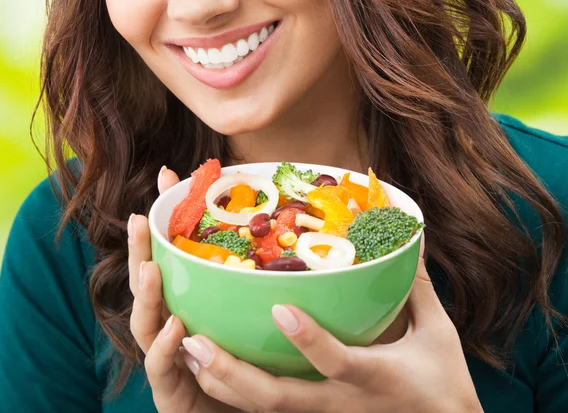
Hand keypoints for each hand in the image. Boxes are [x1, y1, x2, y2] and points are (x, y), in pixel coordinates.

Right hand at [127, 166, 253, 412]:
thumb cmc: (252, 366)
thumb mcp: (252, 312)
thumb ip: (251, 275)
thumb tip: (272, 227)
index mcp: (185, 307)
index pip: (167, 262)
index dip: (165, 223)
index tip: (165, 181)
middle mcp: (169, 331)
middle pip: (146, 289)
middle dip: (139, 255)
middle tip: (138, 222)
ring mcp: (166, 362)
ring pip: (145, 327)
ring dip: (146, 297)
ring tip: (151, 270)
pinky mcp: (170, 396)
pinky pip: (162, 370)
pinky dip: (167, 348)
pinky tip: (178, 327)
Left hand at [180, 239, 483, 412]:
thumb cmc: (443, 380)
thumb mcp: (436, 331)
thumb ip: (416, 284)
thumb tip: (408, 236)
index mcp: (376, 376)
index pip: (338, 361)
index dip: (309, 338)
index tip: (278, 306)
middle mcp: (342, 402)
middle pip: (280, 400)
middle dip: (234, 372)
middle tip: (195, 342)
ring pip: (264, 411)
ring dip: (223, 383)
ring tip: (188, 349)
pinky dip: (234, 393)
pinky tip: (207, 369)